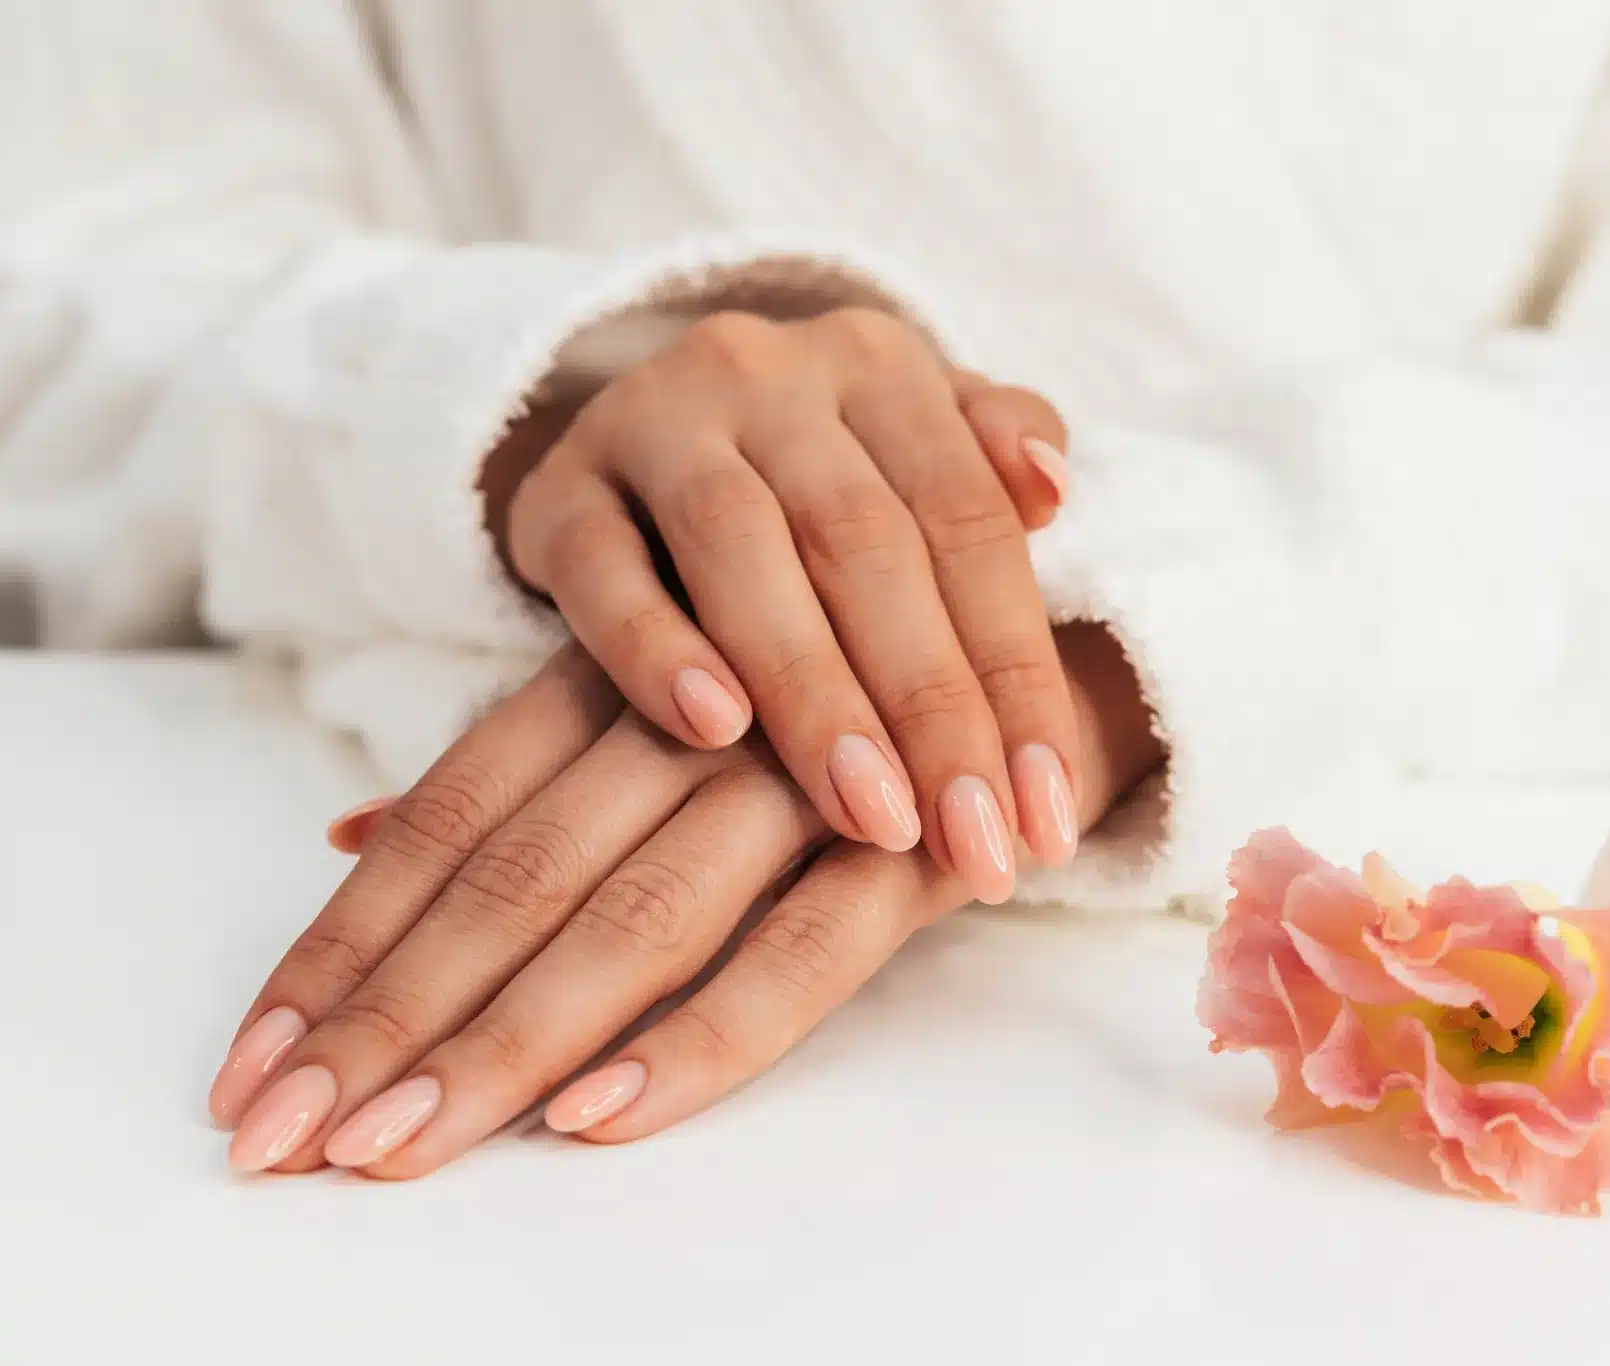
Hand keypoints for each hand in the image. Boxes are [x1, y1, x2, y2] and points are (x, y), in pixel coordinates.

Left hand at [208, 625, 1160, 1178]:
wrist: (1045, 639)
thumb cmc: (823, 684)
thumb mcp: (658, 693)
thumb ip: (512, 766)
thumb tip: (343, 838)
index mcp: (615, 675)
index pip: (449, 815)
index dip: (345, 941)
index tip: (251, 1065)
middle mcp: (692, 716)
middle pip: (512, 872)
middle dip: (390, 1015)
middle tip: (283, 1137)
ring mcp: (803, 777)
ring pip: (636, 913)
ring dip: (510, 1039)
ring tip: (399, 1145)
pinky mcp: (911, 842)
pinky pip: (801, 951)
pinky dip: (703, 1033)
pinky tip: (605, 1113)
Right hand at [498, 308, 1074, 903]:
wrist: (636, 443)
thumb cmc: (817, 478)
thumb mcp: (919, 448)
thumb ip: (992, 461)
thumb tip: (1052, 489)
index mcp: (880, 365)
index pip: (968, 524)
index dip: (1019, 672)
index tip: (1049, 814)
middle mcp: (768, 373)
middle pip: (865, 545)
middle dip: (930, 710)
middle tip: (973, 844)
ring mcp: (652, 420)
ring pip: (741, 553)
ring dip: (815, 697)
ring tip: (873, 819)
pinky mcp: (556, 490)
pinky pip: (600, 568)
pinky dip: (655, 649)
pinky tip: (714, 730)